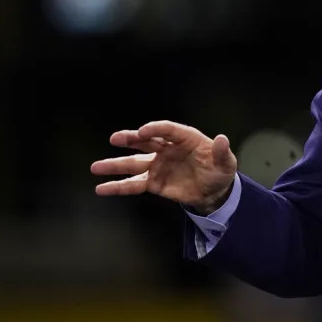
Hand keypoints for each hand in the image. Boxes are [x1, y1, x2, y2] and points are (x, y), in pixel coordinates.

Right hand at [91, 121, 237, 214]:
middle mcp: (167, 149)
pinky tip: (102, 188)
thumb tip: (222, 139)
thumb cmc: (220, 171)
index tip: (142, 132)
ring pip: (134, 163)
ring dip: (115, 165)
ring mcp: (158, 165)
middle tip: (115, 138)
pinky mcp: (154, 183)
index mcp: (185, 138)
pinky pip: (134, 184)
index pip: (167, 130)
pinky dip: (118, 187)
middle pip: (146, 141)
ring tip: (95, 167)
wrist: (215, 192)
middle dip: (130, 139)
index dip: (154, 129)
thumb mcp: (226, 162)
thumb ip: (222, 152)